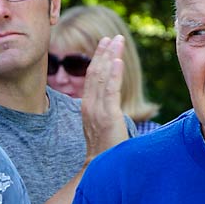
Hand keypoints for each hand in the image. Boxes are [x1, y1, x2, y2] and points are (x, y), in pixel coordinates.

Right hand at [81, 36, 127, 160]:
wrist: (100, 166)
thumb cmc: (105, 148)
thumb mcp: (101, 124)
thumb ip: (104, 110)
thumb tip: (112, 100)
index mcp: (87, 106)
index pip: (91, 77)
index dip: (98, 59)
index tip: (105, 44)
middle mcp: (89, 105)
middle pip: (95, 73)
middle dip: (104, 53)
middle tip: (113, 37)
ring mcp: (97, 110)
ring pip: (101, 77)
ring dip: (110, 57)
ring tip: (117, 41)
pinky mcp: (108, 116)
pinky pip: (110, 90)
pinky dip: (113, 74)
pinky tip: (117, 60)